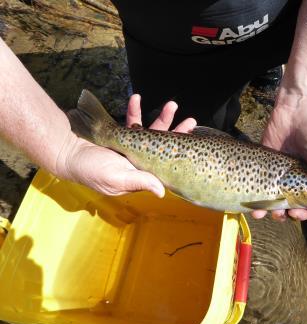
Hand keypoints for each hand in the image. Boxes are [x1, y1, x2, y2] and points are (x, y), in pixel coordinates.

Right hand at [57, 94, 195, 195]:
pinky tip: (137, 98)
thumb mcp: (115, 178)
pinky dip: (134, 110)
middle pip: (164, 146)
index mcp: (142, 174)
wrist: (65, 151)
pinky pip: (131, 121)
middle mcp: (139, 161)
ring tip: (172, 105)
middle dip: (177, 132)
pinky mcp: (120, 135)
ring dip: (161, 117)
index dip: (179, 151)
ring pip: (151, 131)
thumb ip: (139, 182)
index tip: (190, 138)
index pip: (165, 163)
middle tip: (191, 120)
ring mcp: (131, 147)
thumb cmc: (90, 170)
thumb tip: (163, 191)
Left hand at [254, 102, 306, 221]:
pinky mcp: (266, 164)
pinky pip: (259, 183)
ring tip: (262, 213)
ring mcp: (280, 172)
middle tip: (280, 215)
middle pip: (289, 205)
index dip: (304, 213)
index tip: (297, 213)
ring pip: (272, 198)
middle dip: (284, 214)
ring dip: (267, 210)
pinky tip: (252, 205)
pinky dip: (255, 196)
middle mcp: (298, 179)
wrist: (299, 108)